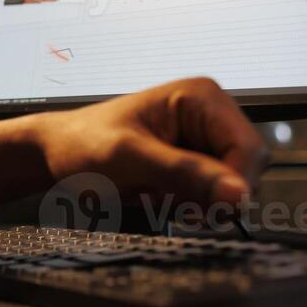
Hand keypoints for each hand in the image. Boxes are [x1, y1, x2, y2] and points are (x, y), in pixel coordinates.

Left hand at [34, 76, 268, 205]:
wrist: (55, 155)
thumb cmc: (83, 145)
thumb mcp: (130, 158)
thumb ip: (184, 173)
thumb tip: (240, 194)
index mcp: (202, 97)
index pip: (251, 150)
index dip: (235, 185)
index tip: (204, 209)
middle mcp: (211, 115)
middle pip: (247, 172)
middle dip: (212, 195)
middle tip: (166, 201)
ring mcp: (204, 140)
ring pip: (232, 189)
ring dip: (198, 204)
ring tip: (155, 195)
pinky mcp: (195, 163)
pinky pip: (212, 197)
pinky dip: (188, 207)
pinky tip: (157, 197)